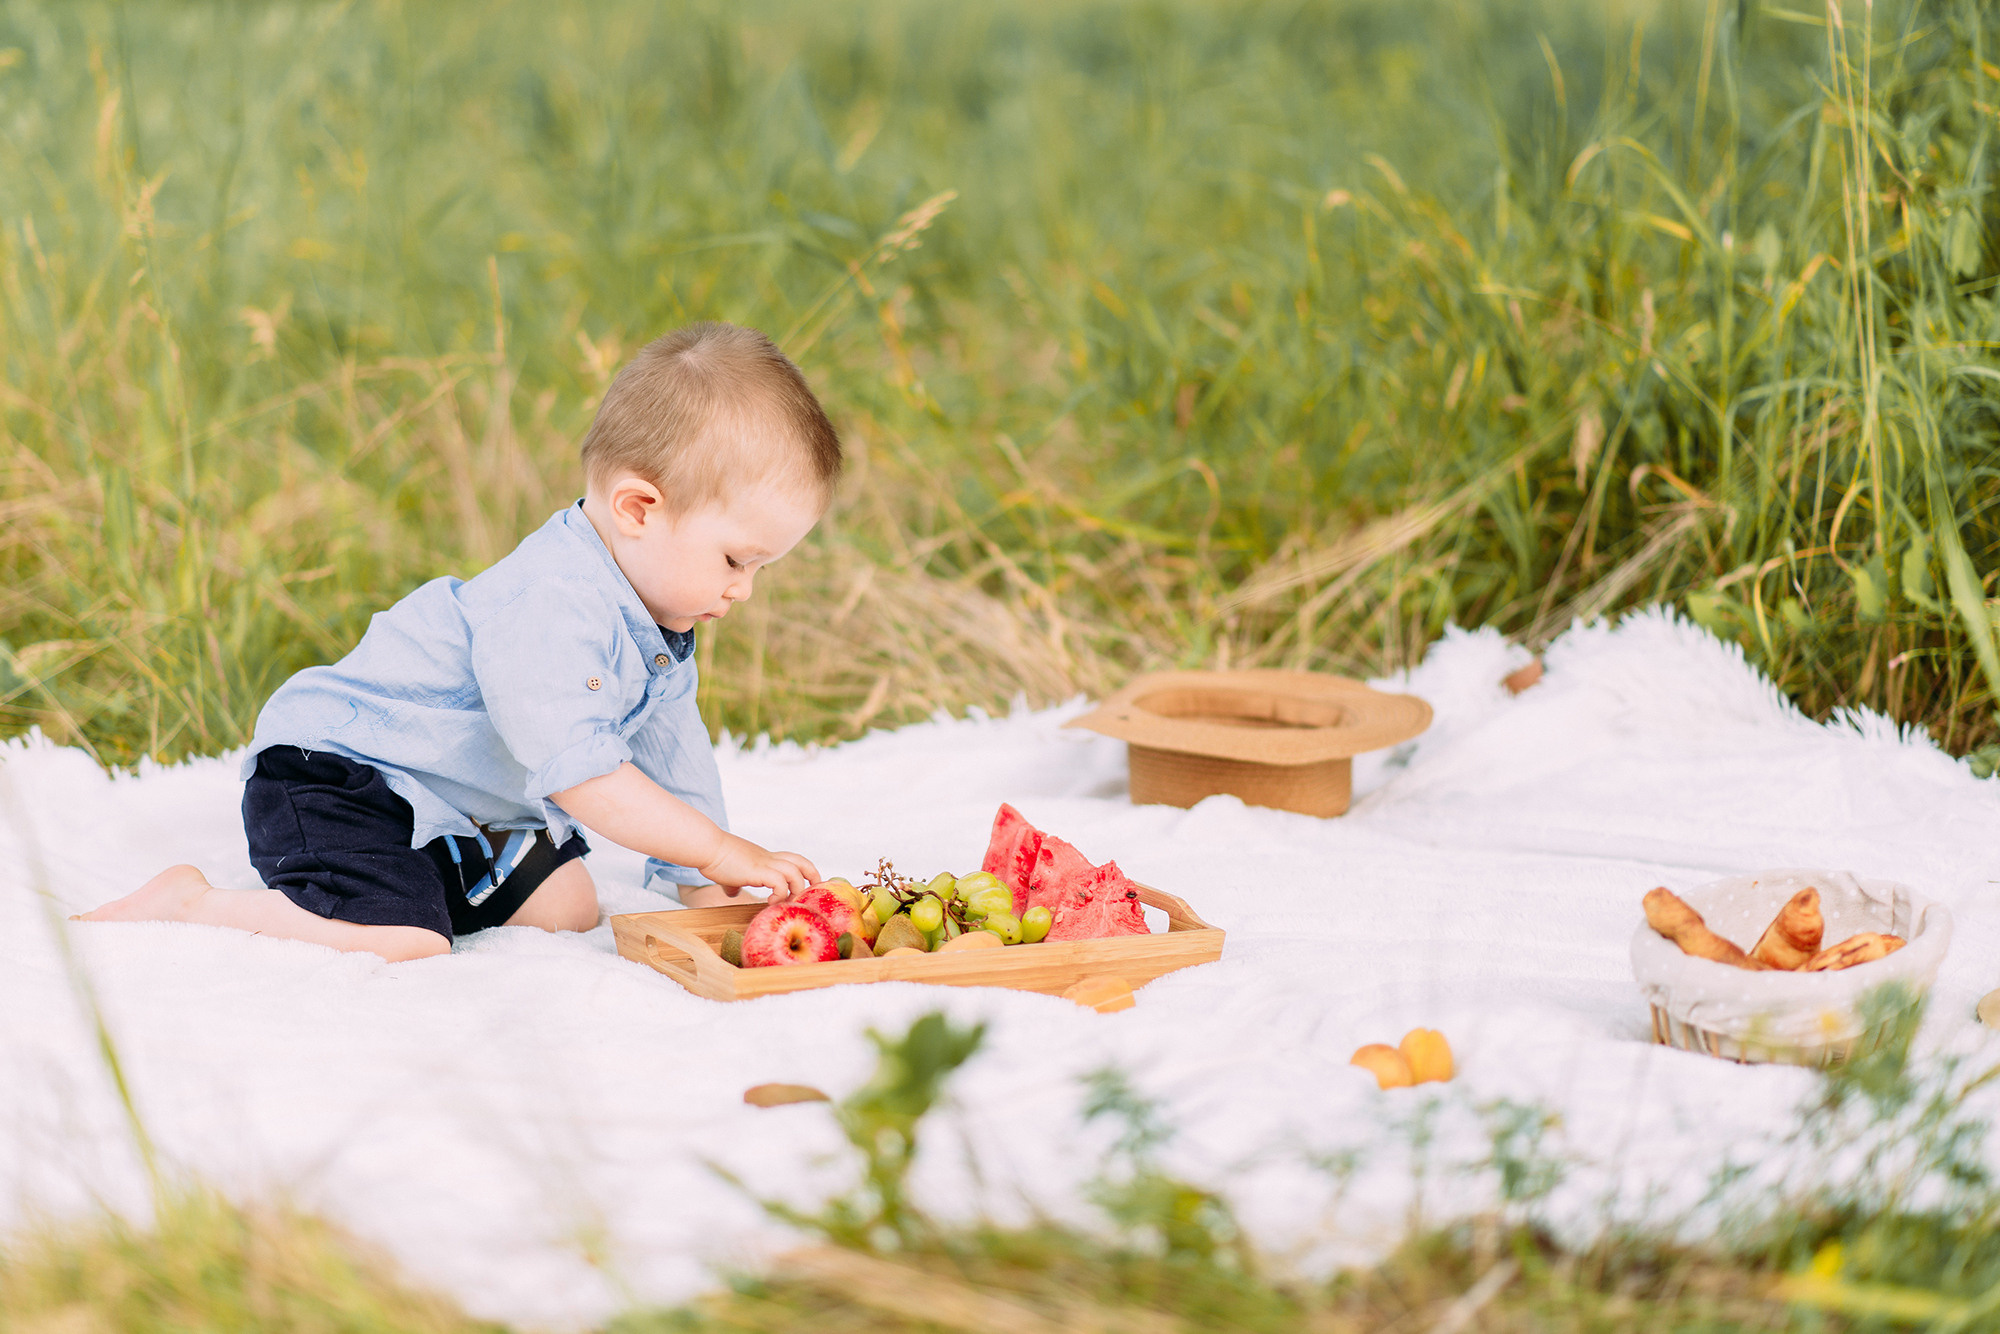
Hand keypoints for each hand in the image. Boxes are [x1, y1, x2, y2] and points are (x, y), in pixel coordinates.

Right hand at [697, 834, 818, 898]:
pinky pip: (779, 882)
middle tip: (809, 894)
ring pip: (795, 871)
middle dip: (812, 877)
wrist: (706, 847)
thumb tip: (733, 892)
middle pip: (802, 862)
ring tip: (786, 902)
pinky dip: (780, 894)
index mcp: (765, 858)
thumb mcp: (730, 872)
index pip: (793, 860)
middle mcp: (769, 859)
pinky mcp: (757, 871)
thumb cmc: (714, 858)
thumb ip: (735, 883)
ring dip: (796, 889)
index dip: (804, 871)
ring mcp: (764, 864)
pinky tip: (770, 902)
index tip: (804, 886)